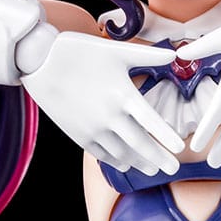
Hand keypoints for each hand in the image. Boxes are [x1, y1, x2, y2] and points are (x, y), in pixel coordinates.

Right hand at [21, 32, 184, 173]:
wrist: (40, 62)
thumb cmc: (81, 52)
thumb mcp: (117, 50)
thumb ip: (148, 55)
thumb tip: (175, 54)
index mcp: (123, 94)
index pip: (152, 122)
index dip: (167, 137)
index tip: (180, 149)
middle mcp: (110, 116)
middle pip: (140, 144)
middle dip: (158, 159)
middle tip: (173, 170)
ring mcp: (93, 128)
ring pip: (122, 153)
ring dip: (139, 163)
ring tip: (151, 169)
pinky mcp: (78, 134)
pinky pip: (101, 154)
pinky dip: (116, 161)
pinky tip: (125, 164)